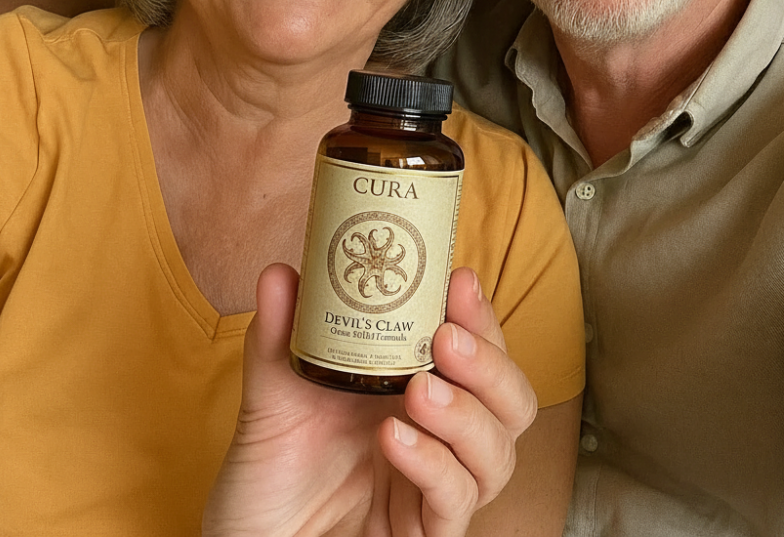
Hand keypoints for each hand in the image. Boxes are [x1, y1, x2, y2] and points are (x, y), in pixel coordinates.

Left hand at [202, 264, 536, 536]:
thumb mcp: (273, 393)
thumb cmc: (271, 470)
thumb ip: (282, 334)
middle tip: (447, 340)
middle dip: (490, 364)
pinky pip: (455, 502)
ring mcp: (436, 487)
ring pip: (498, 453)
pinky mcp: (424, 534)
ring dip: (466, 415)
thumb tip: (281, 272)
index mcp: (419, 389)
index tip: (458, 281)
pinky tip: (395, 440)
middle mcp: (441, 436)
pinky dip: (433, 466)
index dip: (480, 316)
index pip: (477, 349)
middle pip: (511, 401)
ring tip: (420, 391)